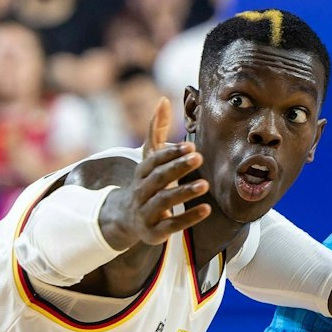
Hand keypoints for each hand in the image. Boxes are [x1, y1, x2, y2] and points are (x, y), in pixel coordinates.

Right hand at [98, 96, 208, 247]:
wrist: (126, 220)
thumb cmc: (146, 183)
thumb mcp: (149, 158)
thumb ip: (157, 130)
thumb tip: (163, 100)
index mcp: (141, 172)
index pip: (153, 160)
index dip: (170, 153)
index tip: (189, 145)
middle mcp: (141, 191)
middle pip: (158, 178)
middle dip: (177, 168)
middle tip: (199, 158)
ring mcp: (146, 212)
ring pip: (164, 201)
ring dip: (184, 192)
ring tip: (205, 185)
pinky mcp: (154, 231)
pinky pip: (171, 224)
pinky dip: (188, 218)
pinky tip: (206, 210)